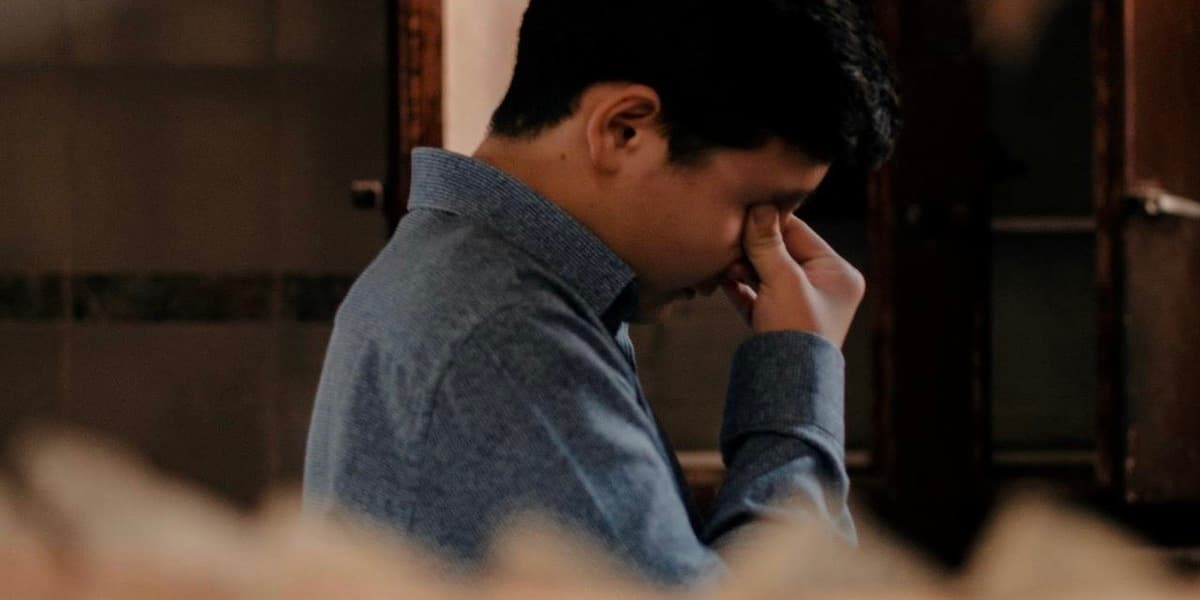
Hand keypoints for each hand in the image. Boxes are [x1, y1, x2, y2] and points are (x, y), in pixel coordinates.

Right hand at [721, 204, 865, 346]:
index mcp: (839, 274)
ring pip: (768, 274)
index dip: (769, 223)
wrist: (787, 389)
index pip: (800, 233)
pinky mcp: (781, 323)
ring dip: (744, 269)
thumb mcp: (783, 280)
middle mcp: (826, 287)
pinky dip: (741, 289)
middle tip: (729, 244)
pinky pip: (759, 296)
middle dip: (753, 250)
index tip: (743, 214)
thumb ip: (767, 243)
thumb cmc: (795, 331)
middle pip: (782, 253)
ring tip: (725, 267)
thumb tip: (759, 206)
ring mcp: (803, 306)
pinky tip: (723, 281)